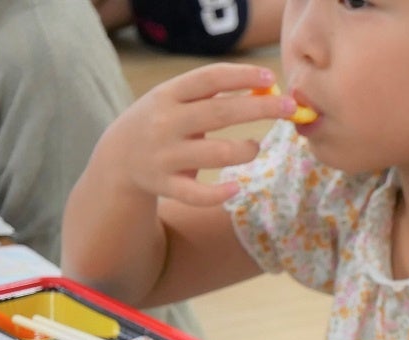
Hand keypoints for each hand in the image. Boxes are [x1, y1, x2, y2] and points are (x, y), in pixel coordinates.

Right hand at [94, 64, 294, 206]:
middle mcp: (165, 122)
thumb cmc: (162, 122)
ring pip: (217, 154)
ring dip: (246, 150)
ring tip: (254, 147)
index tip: (270, 76)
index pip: (209, 79)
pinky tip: (236, 187)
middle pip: (220, 113)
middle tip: (290, 108)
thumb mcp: (174, 99)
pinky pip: (198, 194)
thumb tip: (265, 88)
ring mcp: (164, 155)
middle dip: (260, 109)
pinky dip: (220, 193)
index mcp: (168, 94)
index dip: (241, 76)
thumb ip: (211, 94)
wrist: (117, 157)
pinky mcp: (165, 185)